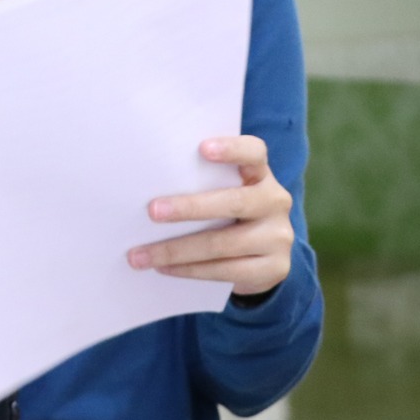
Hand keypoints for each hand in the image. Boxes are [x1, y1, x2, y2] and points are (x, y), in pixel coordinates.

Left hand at [126, 135, 293, 298]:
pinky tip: (164, 268)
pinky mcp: (275, 268)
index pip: (254, 152)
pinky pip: (225, 271)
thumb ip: (204, 184)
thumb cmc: (229, 215)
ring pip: (222, 244)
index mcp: (261, 174)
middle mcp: (275, 201)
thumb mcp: (225, 193)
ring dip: (176, 250)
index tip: (202, 148)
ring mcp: (279, 237)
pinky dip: (189, 270)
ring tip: (141, 254)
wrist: (263, 259)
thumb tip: (149, 187)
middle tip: (152, 212)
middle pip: (234, 202)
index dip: (232, 149)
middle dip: (189, 208)